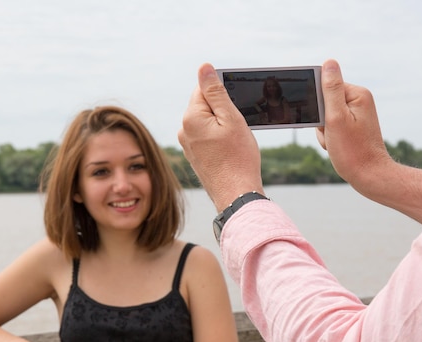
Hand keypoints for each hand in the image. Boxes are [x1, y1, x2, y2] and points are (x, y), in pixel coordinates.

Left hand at [178, 63, 264, 211]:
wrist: (236, 194)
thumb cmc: (238, 158)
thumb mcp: (231, 118)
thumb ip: (216, 92)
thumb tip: (204, 68)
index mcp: (191, 117)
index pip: (204, 88)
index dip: (224, 94)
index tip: (236, 108)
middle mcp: (184, 130)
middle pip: (205, 105)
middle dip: (223, 110)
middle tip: (238, 127)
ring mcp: (188, 145)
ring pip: (207, 122)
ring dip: (222, 125)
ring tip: (235, 142)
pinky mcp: (195, 156)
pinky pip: (207, 137)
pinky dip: (219, 139)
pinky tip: (230, 151)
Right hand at [315, 59, 394, 191]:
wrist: (369, 176)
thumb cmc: (352, 150)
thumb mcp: (336, 118)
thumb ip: (330, 89)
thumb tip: (329, 62)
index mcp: (357, 94)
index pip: (325, 87)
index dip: (317, 105)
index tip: (324, 120)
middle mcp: (359, 100)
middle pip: (324, 102)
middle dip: (321, 121)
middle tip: (332, 135)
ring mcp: (356, 113)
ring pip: (325, 116)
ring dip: (324, 131)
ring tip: (335, 143)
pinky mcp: (353, 125)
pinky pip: (331, 126)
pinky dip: (329, 137)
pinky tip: (337, 146)